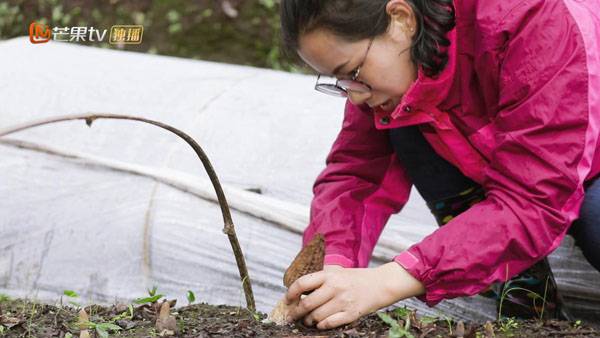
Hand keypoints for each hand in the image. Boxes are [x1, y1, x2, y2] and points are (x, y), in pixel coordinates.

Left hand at [284, 262, 424, 329]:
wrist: (380, 284)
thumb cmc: (355, 279)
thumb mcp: (336, 273)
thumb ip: (319, 281)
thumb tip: (297, 292)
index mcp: (329, 275)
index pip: (302, 283)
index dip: (290, 294)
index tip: (287, 300)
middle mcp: (335, 287)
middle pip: (306, 304)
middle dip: (295, 313)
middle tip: (292, 316)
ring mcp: (343, 301)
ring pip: (316, 317)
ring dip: (308, 321)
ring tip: (308, 320)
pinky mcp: (351, 314)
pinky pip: (329, 324)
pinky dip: (321, 325)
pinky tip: (321, 323)